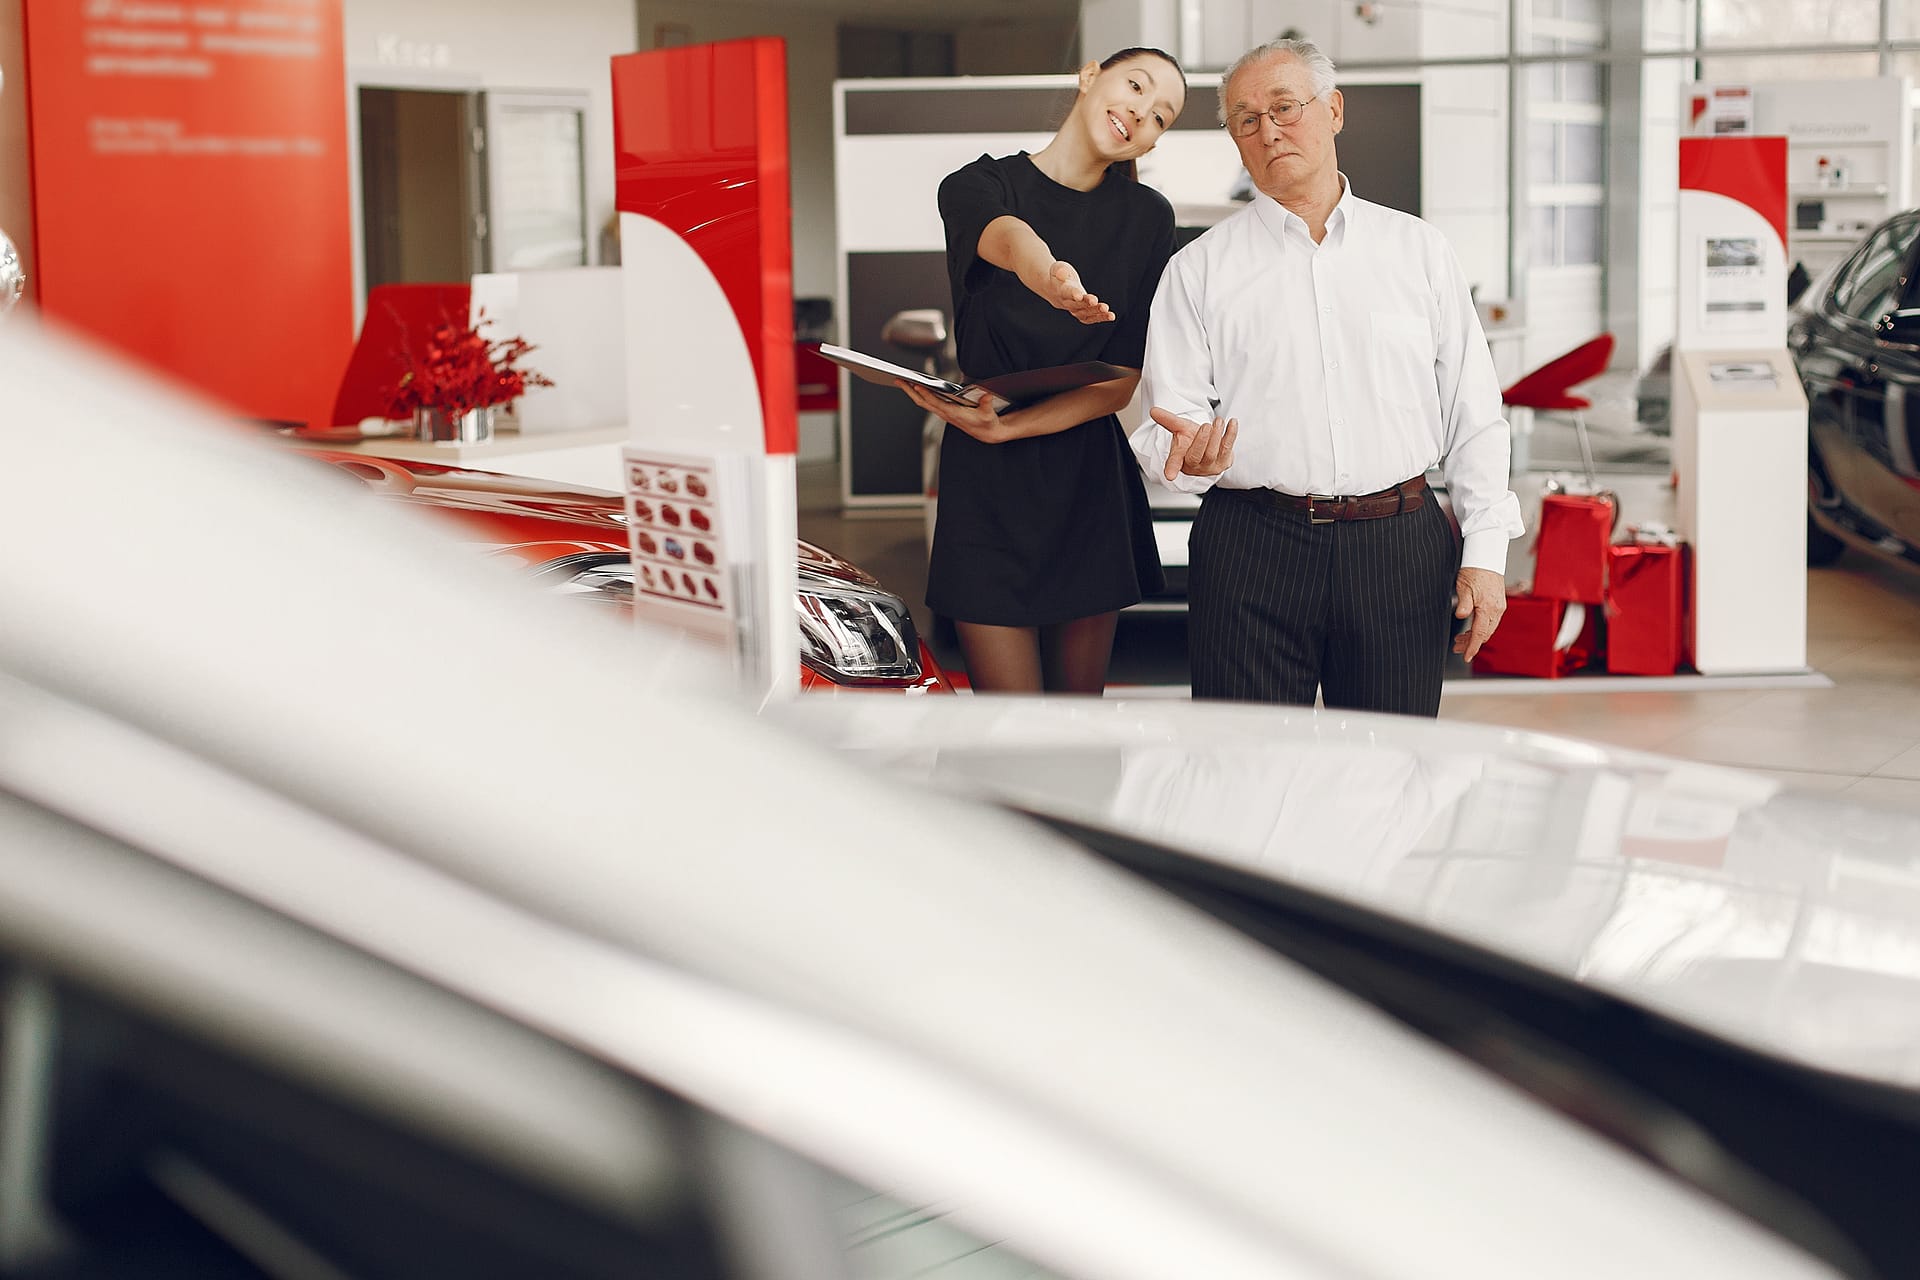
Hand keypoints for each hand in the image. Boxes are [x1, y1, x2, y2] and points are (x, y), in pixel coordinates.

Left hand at [898, 380, 1021, 444]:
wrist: (986, 432)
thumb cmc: (987, 422)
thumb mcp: (988, 413)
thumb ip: (986, 404)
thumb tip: (986, 396)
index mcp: (954, 413)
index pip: (936, 403)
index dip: (926, 395)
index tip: (916, 385)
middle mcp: (945, 413)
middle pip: (923, 402)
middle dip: (910, 391)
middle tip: (898, 380)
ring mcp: (943, 412)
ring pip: (923, 402)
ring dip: (911, 392)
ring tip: (901, 380)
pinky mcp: (944, 411)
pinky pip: (927, 402)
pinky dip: (919, 394)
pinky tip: (914, 386)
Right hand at [1040, 260, 1114, 324]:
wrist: (1056, 290)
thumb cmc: (1059, 277)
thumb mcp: (1058, 269)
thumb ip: (1060, 270)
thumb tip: (1062, 273)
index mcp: (1061, 290)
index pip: (1067, 293)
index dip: (1073, 294)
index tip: (1079, 296)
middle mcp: (1067, 303)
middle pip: (1077, 305)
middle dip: (1086, 303)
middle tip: (1095, 301)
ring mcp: (1074, 310)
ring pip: (1085, 314)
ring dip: (1096, 313)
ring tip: (1107, 311)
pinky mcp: (1081, 314)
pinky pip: (1090, 318)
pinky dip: (1100, 318)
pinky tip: (1110, 316)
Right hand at [1149, 407, 1237, 482]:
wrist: (1210, 445)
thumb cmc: (1192, 439)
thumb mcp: (1179, 428)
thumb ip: (1167, 420)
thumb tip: (1153, 411)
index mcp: (1180, 459)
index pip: (1174, 463)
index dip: (1171, 468)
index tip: (1170, 475)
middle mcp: (1194, 466)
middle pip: (1196, 455)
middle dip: (1202, 440)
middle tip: (1205, 426)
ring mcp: (1210, 466)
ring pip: (1213, 452)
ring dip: (1217, 435)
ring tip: (1218, 421)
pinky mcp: (1225, 462)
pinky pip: (1228, 448)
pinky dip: (1231, 434)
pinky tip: (1232, 423)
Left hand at [1452, 567, 1507, 661]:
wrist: (1487, 557)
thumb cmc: (1474, 570)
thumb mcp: (1464, 587)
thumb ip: (1464, 604)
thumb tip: (1461, 617)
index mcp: (1488, 608)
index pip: (1480, 634)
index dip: (1472, 647)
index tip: (1466, 657)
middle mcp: (1497, 609)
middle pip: (1484, 634)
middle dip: (1470, 643)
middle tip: (1456, 647)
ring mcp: (1499, 606)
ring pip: (1488, 629)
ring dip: (1474, 636)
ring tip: (1460, 639)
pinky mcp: (1498, 603)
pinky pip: (1490, 621)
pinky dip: (1480, 628)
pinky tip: (1471, 628)